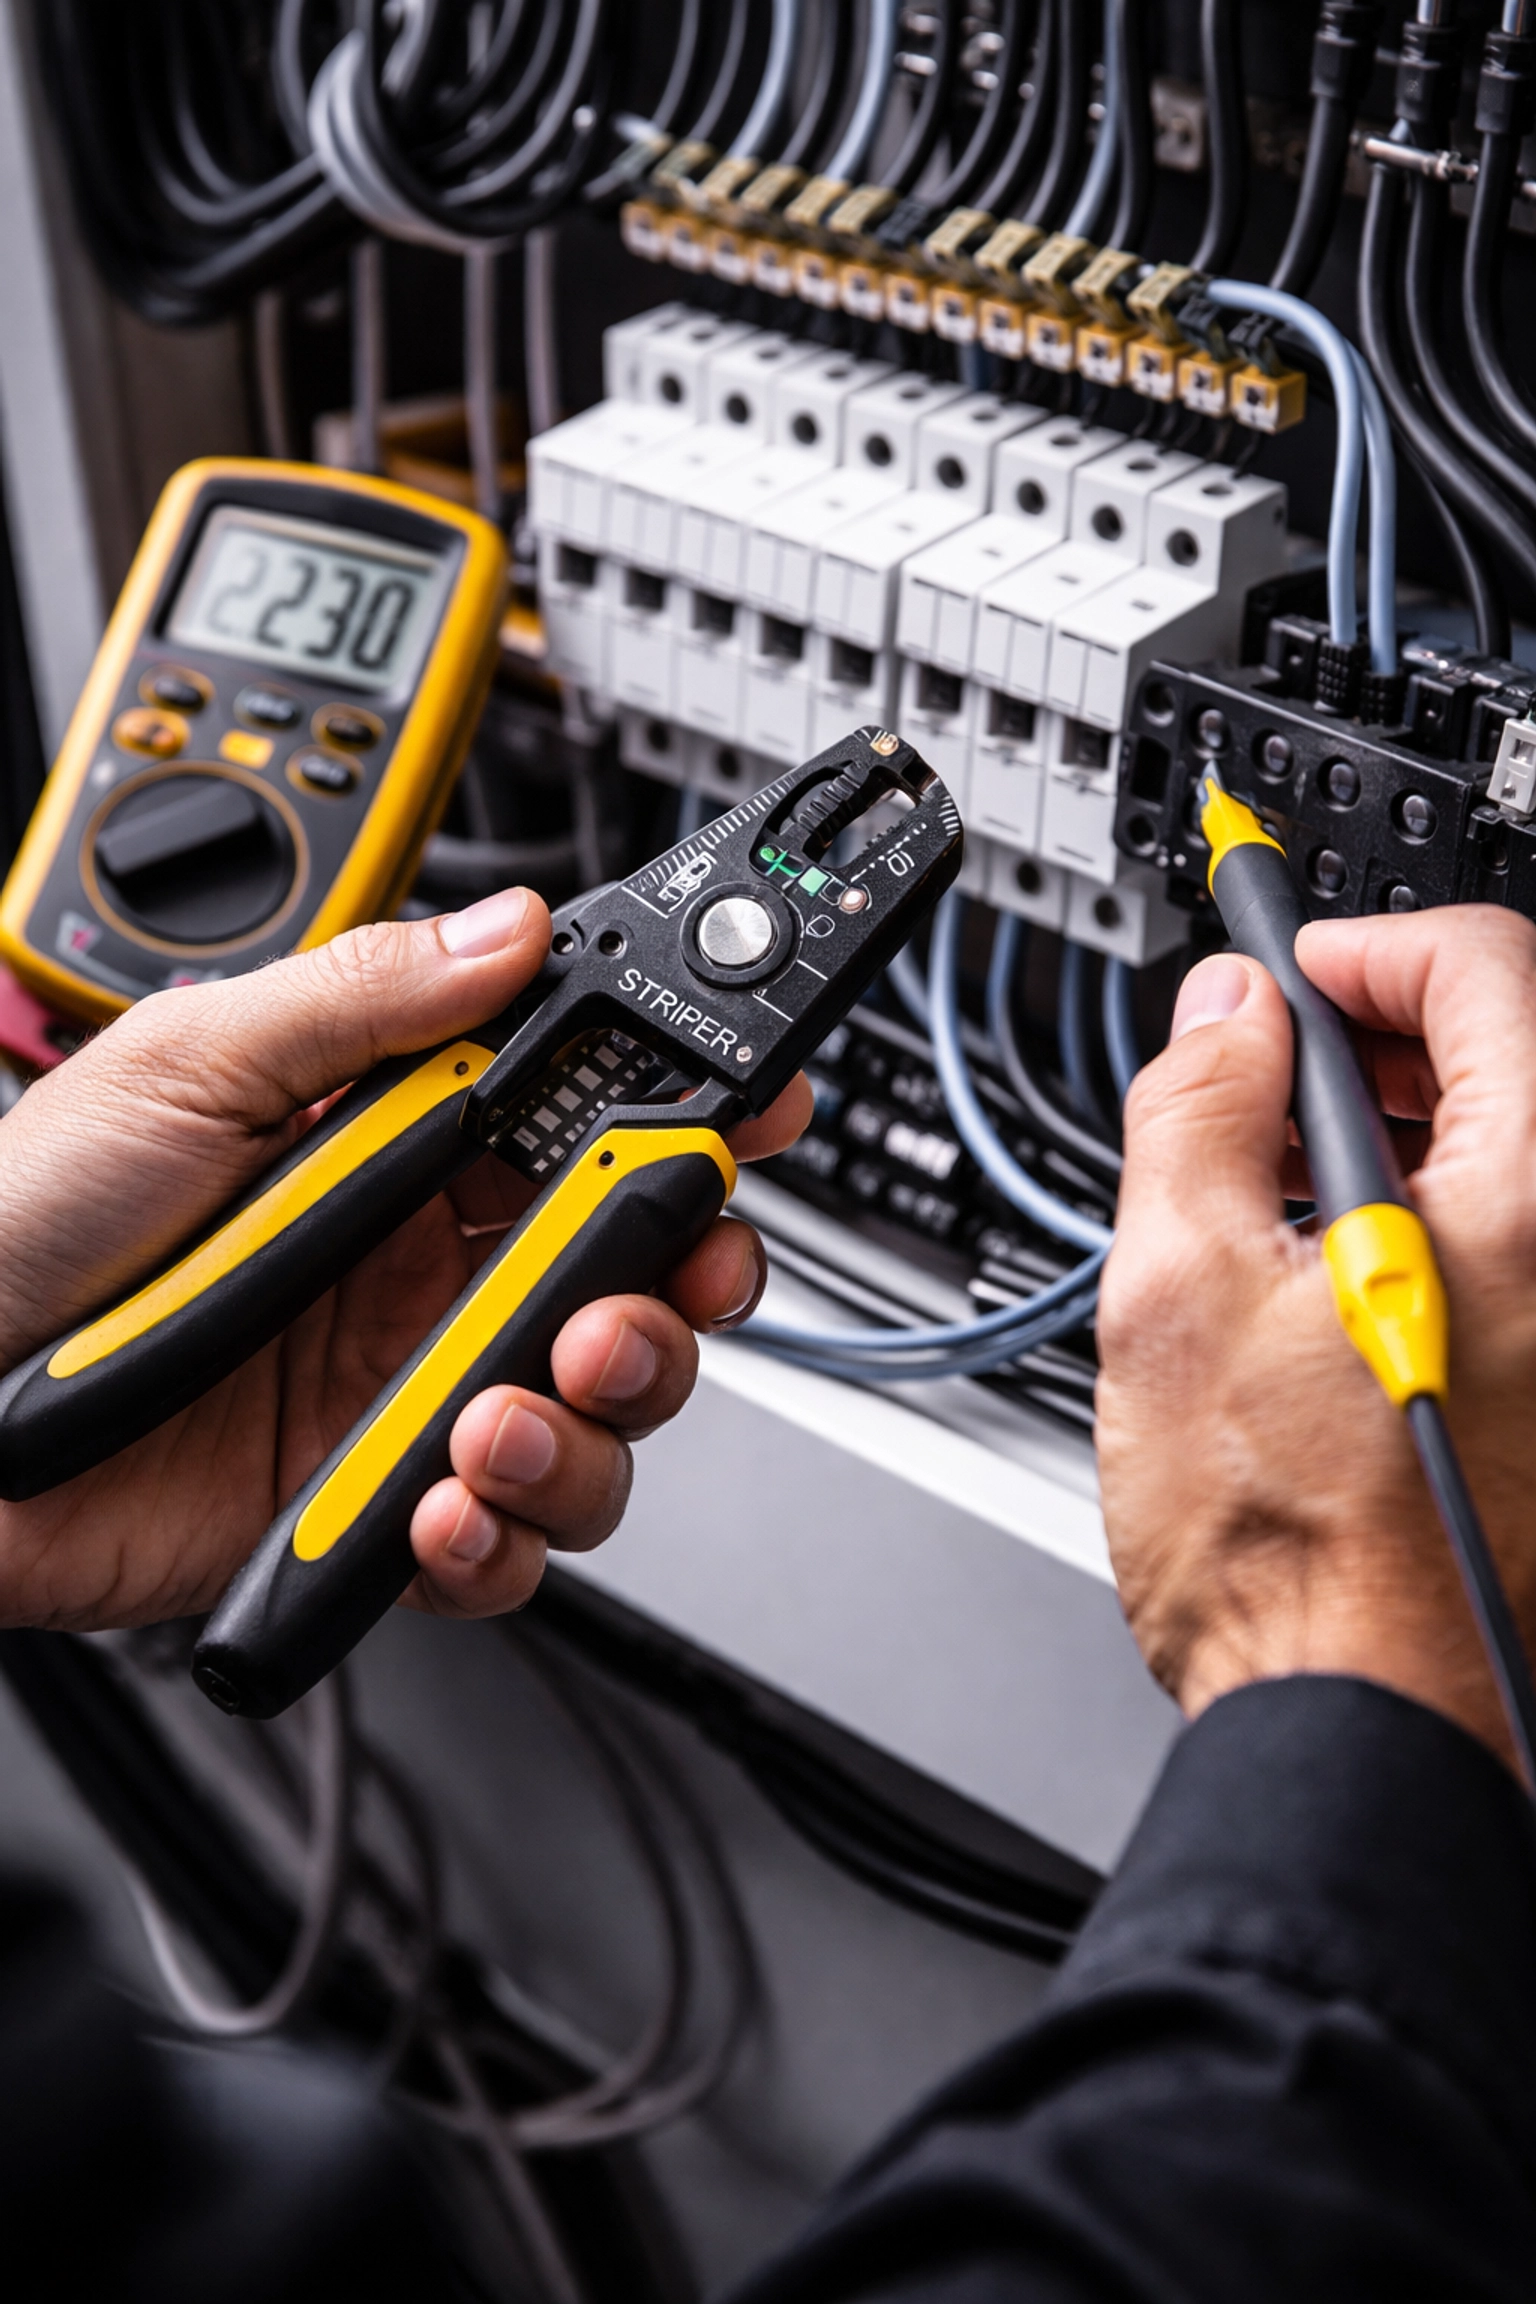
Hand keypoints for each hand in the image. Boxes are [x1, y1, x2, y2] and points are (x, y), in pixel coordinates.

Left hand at [0, 888, 808, 1632]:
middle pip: (638, 1271)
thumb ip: (360, 1002)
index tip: (756, 1113)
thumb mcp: (183, 1069)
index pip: (596, 1111)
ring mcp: (413, 1385)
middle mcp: (429, 1260)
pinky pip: (512, 1538)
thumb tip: (510, 935)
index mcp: (402, 1136)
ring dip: (593, 1419)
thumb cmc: (17, 1223)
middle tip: (636, 1293)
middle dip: (679, 1284)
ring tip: (497, 1413)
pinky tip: (444, 1502)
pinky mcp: (384, 1503)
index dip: (693, 1114)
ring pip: (601, 1411)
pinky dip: (509, 1534)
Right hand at [1096, 904, 1535, 1770]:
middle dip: (1379, 1039)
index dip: (1363, 948)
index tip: (1287, 975)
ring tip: (1271, 1190)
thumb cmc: (1288, 1553)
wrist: (1357, 1725)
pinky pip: (1518, 1254)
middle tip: (1266, 1075)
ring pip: (1513, 1160)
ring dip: (1403, 1133)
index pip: (1485, 971)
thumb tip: (1223, 1015)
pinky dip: (1434, 1222)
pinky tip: (1332, 1278)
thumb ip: (1198, 1108)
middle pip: (1514, 1057)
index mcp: (1530, 1205)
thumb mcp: (1179, 1287)